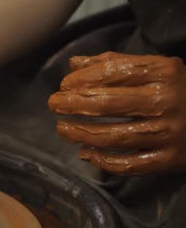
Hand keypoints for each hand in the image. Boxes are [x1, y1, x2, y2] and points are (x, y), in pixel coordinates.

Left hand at [49, 52, 185, 174]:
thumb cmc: (179, 90)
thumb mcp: (155, 69)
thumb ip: (115, 63)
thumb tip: (75, 63)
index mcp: (163, 72)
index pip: (112, 72)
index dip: (82, 79)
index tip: (64, 85)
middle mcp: (166, 101)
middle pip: (108, 104)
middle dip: (74, 104)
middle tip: (54, 105)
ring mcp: (169, 132)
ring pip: (113, 136)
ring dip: (81, 134)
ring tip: (63, 129)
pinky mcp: (170, 159)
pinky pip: (129, 164)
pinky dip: (103, 161)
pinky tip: (86, 153)